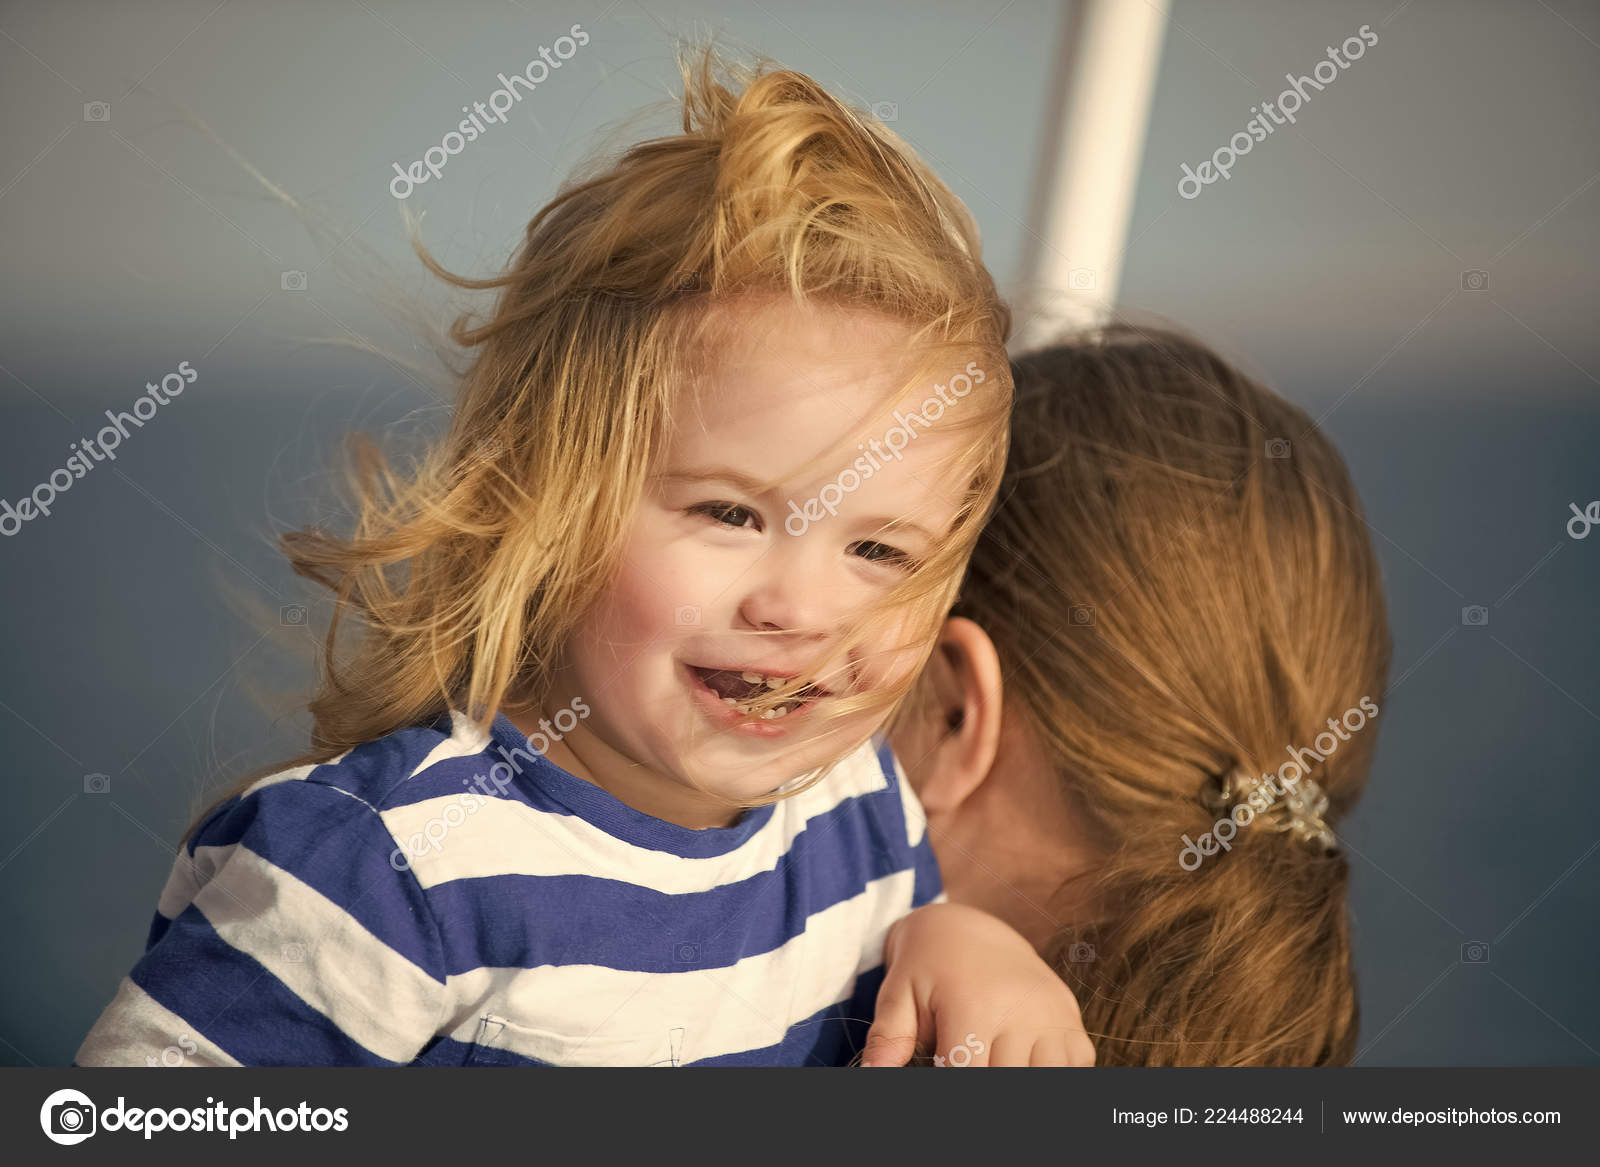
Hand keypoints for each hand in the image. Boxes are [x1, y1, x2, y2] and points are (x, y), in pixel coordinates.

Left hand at [861, 902, 1093, 1066]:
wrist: (967, 926)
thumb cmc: (925, 966)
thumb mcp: (897, 994)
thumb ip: (888, 1039)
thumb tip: (871, 1077)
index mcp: (973, 1006)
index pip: (969, 1077)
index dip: (955, 1085)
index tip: (942, 1072)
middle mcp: (1020, 1009)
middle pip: (1010, 1081)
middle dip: (985, 1081)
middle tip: (968, 1063)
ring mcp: (1051, 1013)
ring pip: (1050, 1078)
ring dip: (1023, 1079)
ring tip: (995, 1061)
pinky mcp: (1070, 1015)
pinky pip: (1078, 1064)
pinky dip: (1056, 1072)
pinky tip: (1026, 1061)